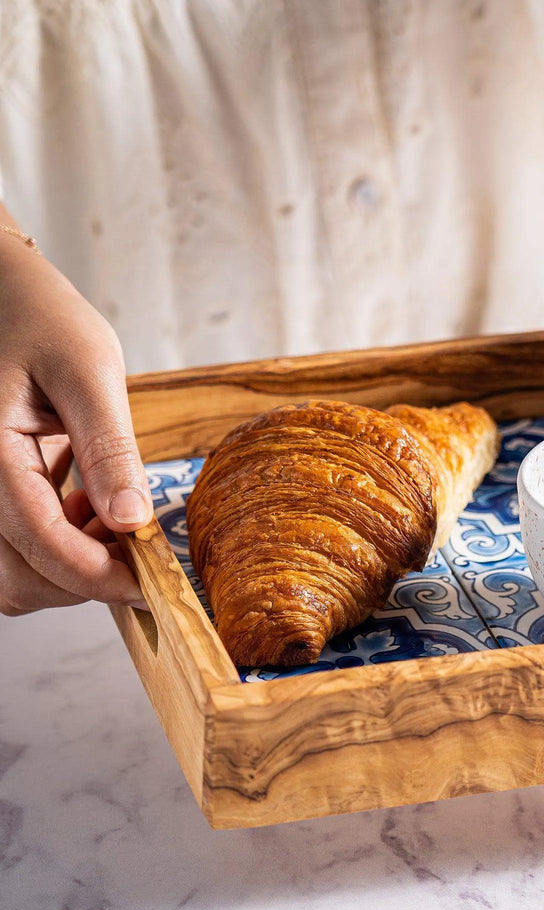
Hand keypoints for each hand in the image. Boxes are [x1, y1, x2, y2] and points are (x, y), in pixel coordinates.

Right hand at [0, 231, 151, 614]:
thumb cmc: (35, 312)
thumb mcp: (87, 369)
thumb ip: (108, 447)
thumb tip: (132, 520)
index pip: (40, 544)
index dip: (98, 576)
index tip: (151, 584)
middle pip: (18, 577)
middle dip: (84, 578)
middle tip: (139, 550)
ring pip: (10, 572)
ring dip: (68, 565)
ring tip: (110, 514)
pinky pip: (12, 543)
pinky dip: (55, 543)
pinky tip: (86, 502)